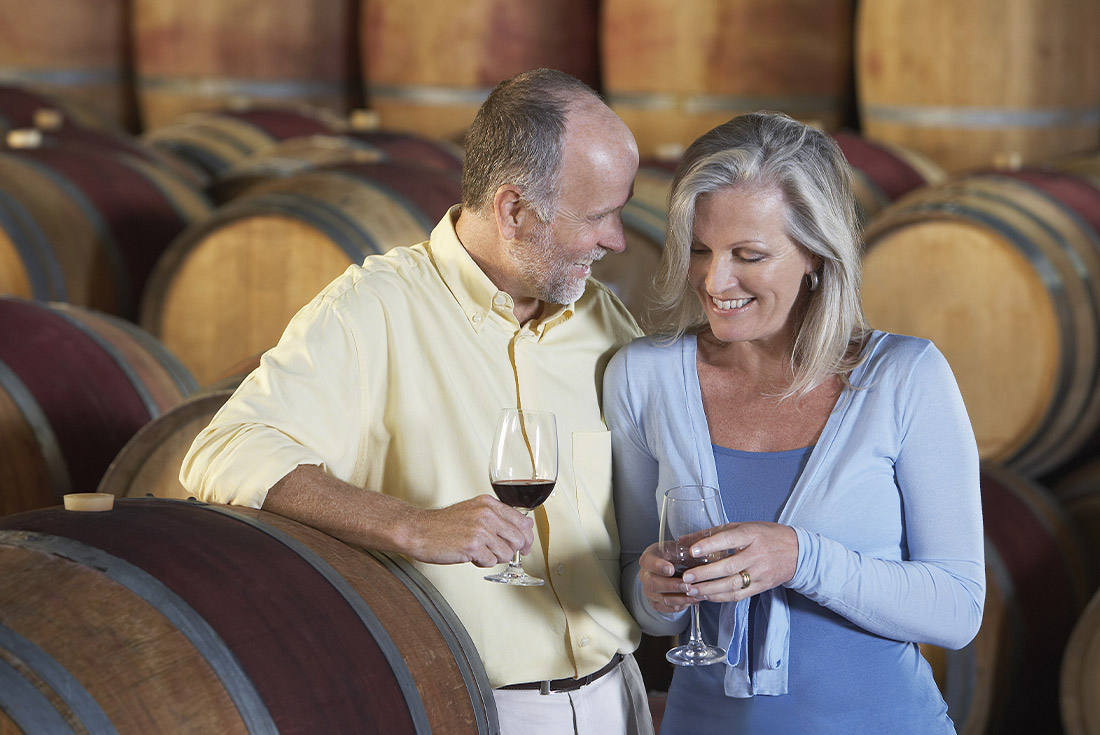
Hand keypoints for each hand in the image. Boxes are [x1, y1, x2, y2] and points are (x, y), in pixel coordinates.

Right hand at [403, 494, 534, 566]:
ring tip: (478, 552)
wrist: (418, 530)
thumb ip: (497, 517)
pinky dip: (482, 563)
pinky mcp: (472, 546)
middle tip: (497, 552)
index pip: (523, 521)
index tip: (524, 546)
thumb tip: (526, 527)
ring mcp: (480, 530)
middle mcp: (487, 514)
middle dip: (511, 550)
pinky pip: (491, 562)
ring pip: (507, 553)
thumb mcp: (473, 511)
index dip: (526, 538)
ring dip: (494, 557)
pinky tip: (469, 555)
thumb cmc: (444, 525)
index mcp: (489, 504)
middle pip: (519, 539)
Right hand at [638, 542, 694, 613]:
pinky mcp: (655, 603)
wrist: (672, 568)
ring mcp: (649, 591)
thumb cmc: (676, 556)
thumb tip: (700, 544)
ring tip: (695, 595)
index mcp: (649, 558)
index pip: (647, 561)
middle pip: (653, 583)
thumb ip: (688, 544)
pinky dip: (680, 606)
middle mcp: (645, 575)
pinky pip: (666, 608)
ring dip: (680, 598)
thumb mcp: (680, 546)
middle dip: (672, 586)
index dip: (658, 566)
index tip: (671, 569)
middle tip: (687, 585)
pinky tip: (692, 601)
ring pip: (662, 598)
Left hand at [679, 522, 797, 603]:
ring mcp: (760, 573)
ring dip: (709, 589)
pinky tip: (706, 596)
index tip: (692, 551)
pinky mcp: (761, 587)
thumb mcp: (743, 526)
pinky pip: (739, 595)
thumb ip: (714, 533)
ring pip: (732, 584)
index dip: (709, 546)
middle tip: (687, 577)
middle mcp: (756, 555)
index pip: (728, 540)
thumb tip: (685, 540)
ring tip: (691, 589)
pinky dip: (720, 597)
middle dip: (705, 574)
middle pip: (728, 566)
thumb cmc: (766, 535)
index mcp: (751, 535)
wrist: (797, 552)